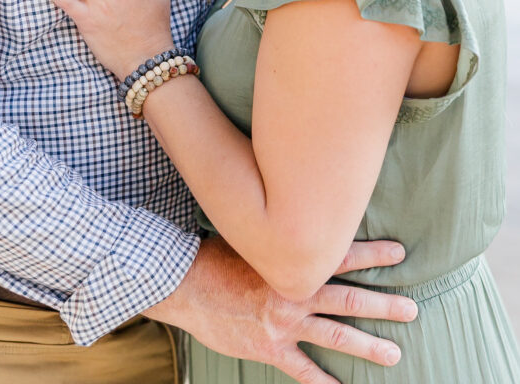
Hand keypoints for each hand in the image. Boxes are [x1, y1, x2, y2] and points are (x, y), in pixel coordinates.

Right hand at [145, 237, 417, 383]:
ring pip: (335, 334)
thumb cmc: (218, 255)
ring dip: (367, 344)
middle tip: (412, 309)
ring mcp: (284, 323)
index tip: (400, 253)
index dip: (373, 254)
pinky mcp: (270, 348)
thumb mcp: (255, 240)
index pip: (342, 255)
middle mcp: (294, 292)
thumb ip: (283, 242)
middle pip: (349, 298)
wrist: (186, 283)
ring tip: (394, 353)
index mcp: (292, 262)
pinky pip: (304, 371)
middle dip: (383, 305)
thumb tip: (307, 229)